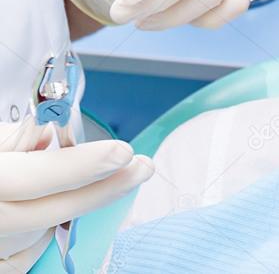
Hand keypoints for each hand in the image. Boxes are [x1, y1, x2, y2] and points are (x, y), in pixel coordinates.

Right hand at [0, 121, 152, 269]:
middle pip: (46, 213)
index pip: (32, 177)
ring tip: (91, 183)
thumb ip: (18, 140)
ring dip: (69, 210)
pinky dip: (41, 236)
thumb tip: (55, 141)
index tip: (123, 152)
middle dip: (100, 190)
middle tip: (141, 168)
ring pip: (38, 236)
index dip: (79, 165)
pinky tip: (54, 214)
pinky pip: (23, 257)